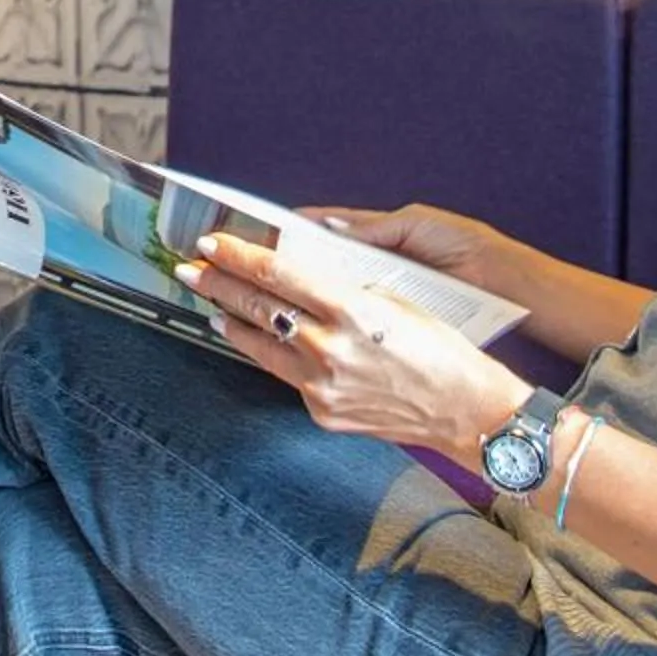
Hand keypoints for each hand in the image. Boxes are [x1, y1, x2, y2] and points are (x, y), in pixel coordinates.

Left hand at [180, 228, 527, 465]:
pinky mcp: (322, 413)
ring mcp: (322, 386)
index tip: (211, 242)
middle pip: (257, 308)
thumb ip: (342, 292)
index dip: (238, 256)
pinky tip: (258, 342)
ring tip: (211, 304)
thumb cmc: (439, 349)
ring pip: (259, 346)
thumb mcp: (392, 303)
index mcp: (351, 311)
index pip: (277, 275)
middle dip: (217, 284)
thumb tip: (300, 281)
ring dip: (231, 323)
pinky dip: (271, 354)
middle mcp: (330, 349)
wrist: (465, 411)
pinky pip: (286, 376)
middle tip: (190, 268)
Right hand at [297, 200, 529, 308]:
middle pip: (335, 262)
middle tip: (276, 264)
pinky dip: (353, 313)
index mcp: (384, 234)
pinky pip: (369, 311)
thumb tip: (333, 229)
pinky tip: (332, 316)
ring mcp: (389, 290)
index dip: (308, 227)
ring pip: (348, 290)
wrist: (501, 280)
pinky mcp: (400, 314)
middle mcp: (382, 262)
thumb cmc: (465, 244)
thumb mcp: (416, 224)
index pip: (337, 228)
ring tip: (294, 291)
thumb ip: (375, 227)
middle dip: (308, 262)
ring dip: (327, 291)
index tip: (276, 228)